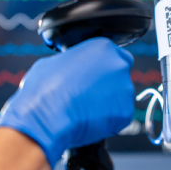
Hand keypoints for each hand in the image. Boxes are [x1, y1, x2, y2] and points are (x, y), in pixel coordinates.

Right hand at [0, 37, 134, 168]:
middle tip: (90, 96)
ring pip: (121, 98)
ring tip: (85, 110)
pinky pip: (120, 117)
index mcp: (103, 47)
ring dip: (109, 104)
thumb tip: (71, 69)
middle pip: (121, 76)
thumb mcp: (53, 63)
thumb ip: (72, 63)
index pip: (116, 55)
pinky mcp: (126, 111)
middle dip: (109, 86)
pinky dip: (109, 122)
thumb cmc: (44, 89)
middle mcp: (118, 64)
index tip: (96, 79)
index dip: (105, 69)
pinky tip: (90, 121)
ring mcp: (125, 88)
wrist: (47, 115)